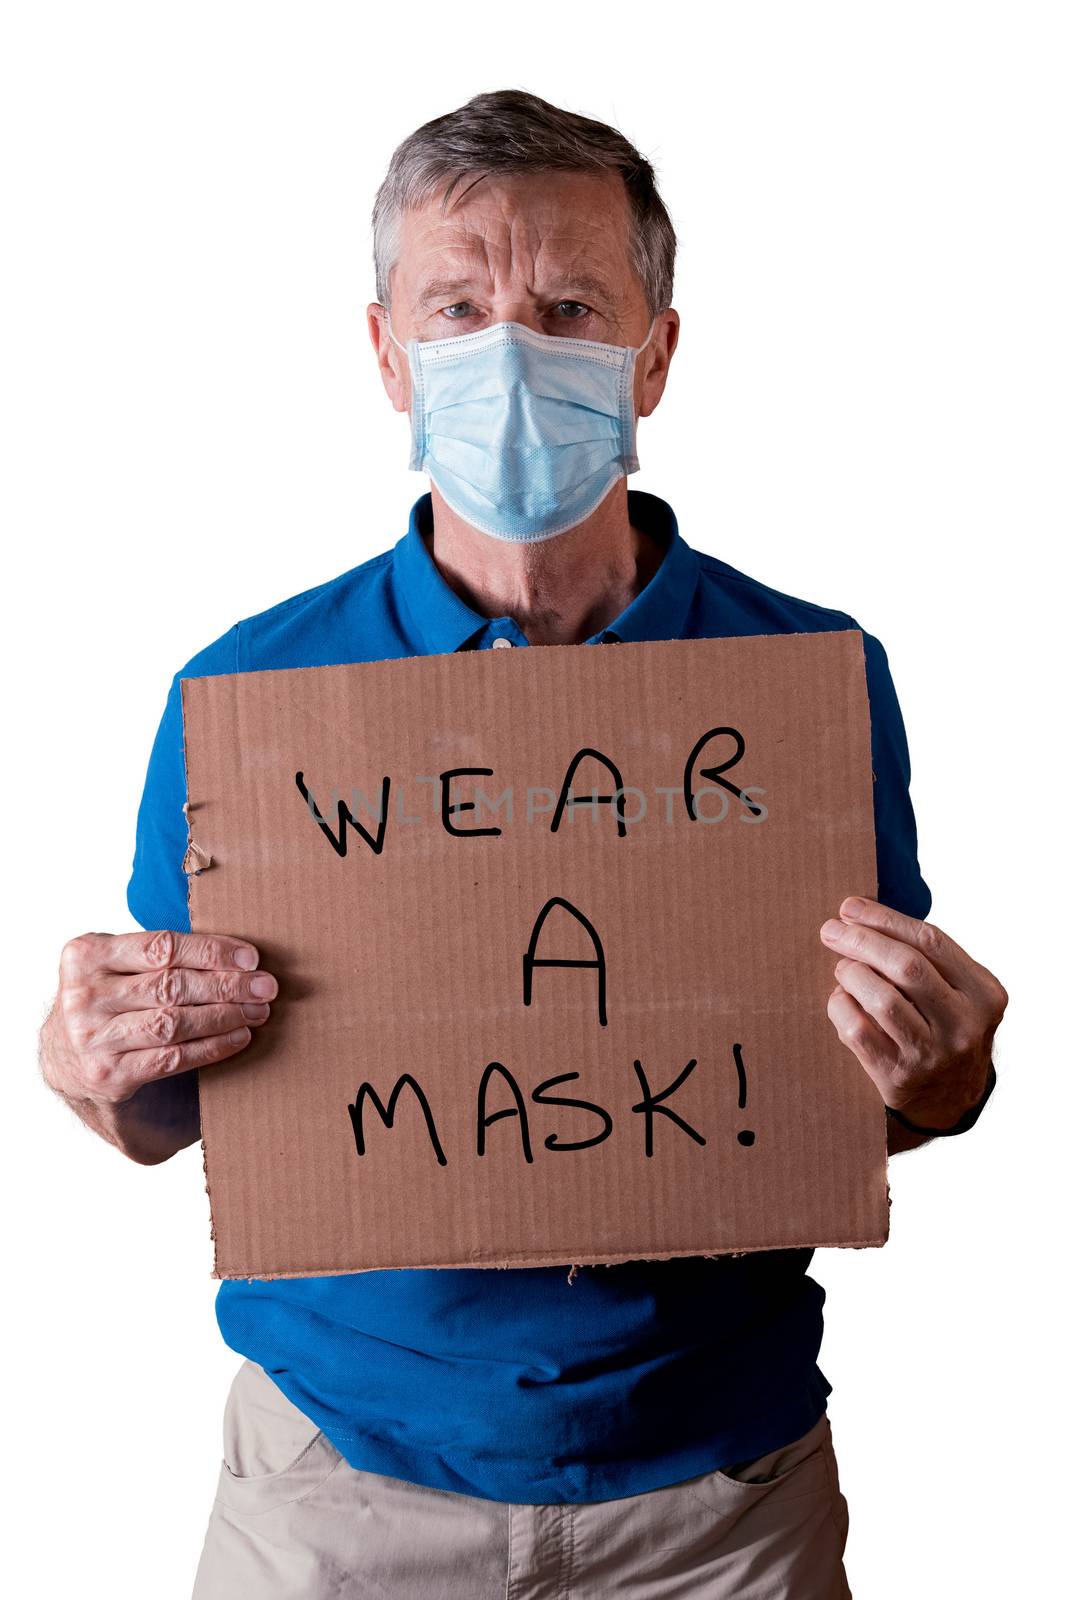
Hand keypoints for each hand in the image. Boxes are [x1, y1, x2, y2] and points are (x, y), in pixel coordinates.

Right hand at [40, 929, 277, 1163]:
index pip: (161, 947)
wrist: (63, 1058)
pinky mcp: (109, 1074)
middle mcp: (84, 996)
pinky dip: (212, 1047)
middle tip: (265, 986)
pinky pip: (172, 1058)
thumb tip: (236, 955)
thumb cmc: (107, 1000)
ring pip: (174, 1023)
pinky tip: (238, 1037)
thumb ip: (157, 954)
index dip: (212, 952)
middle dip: (227, 985)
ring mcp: (93, 1038)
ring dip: (224, 1016)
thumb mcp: (114, 965)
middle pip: (171, 986)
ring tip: (257, 1011)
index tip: (250, 958)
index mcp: (87, 956)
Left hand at [821, 897, 1007, 1131]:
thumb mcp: (957, 992)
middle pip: (906, 966)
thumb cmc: (944, 1027)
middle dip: (862, 940)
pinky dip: (840, 1006)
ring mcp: (933, 1053)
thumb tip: (859, 914)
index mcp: (984, 993)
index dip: (885, 919)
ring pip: (881, 998)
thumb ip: (925, 957)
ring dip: (851, 974)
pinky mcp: (899, 1076)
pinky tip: (840, 998)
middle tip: (831, 930)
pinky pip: (858, 1030)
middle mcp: (964, 1024)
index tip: (850, 907)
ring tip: (842, 968)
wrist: (950, 1099)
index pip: (931, 941)